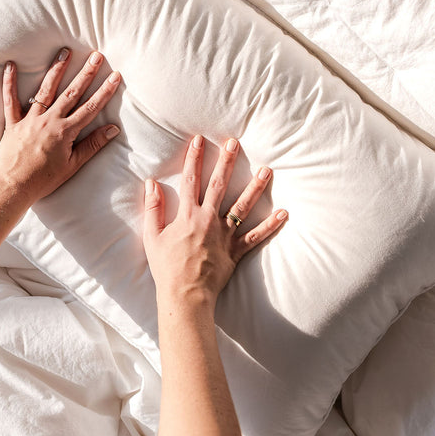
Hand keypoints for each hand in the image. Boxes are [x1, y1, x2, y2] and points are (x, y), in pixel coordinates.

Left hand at [0, 47, 120, 208]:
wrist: (12, 188)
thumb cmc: (43, 180)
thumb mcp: (73, 165)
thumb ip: (92, 145)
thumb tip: (113, 129)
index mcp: (65, 132)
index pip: (90, 107)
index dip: (105, 91)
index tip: (115, 75)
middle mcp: (49, 120)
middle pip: (71, 92)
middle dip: (85, 73)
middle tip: (96, 55)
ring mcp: (30, 119)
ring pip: (45, 90)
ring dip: (56, 70)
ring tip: (65, 52)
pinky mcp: (13, 123)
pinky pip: (10, 99)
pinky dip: (9, 82)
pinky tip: (10, 65)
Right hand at [142, 135, 287, 309]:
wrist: (185, 295)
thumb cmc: (166, 268)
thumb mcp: (152, 236)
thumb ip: (153, 209)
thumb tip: (151, 184)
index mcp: (187, 215)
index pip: (191, 180)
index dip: (194, 158)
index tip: (199, 140)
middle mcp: (208, 220)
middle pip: (219, 185)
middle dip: (227, 162)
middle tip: (235, 143)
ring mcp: (224, 235)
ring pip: (242, 207)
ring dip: (255, 187)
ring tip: (266, 170)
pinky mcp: (235, 251)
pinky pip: (255, 237)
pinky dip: (270, 226)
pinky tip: (283, 213)